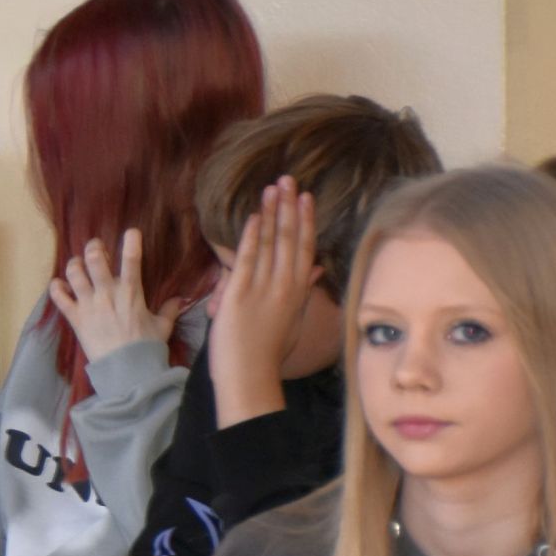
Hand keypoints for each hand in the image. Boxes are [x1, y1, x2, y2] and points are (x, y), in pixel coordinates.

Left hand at [46, 230, 187, 365]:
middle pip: (95, 260)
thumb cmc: (147, 347)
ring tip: (76, 263)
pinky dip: (56, 289)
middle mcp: (107, 294)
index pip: (132, 260)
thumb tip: (180, 300)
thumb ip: (169, 310)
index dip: (131, 242)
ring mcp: (89, 305)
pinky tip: (58, 284)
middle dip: (94, 248)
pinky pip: (60, 299)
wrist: (126, 370)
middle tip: (95, 247)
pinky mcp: (75, 319)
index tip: (131, 231)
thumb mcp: (163, 326)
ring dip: (74, 265)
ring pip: (75, 274)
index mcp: (131, 292)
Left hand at [207, 180, 321, 426]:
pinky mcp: (238, 295)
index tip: (305, 197)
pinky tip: (253, 217)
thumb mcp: (293, 319)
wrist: (249, 376)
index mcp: (297, 291)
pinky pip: (246, 260)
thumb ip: (303, 290)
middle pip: (290, 238)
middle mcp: (283, 286)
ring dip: (270, 213)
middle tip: (288, 179)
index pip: (305, 247)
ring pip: (270, 243)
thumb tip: (316, 268)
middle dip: (288, 206)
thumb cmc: (268, 352)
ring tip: (272, 187)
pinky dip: (251, 237)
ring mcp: (262, 289)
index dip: (305, 219)